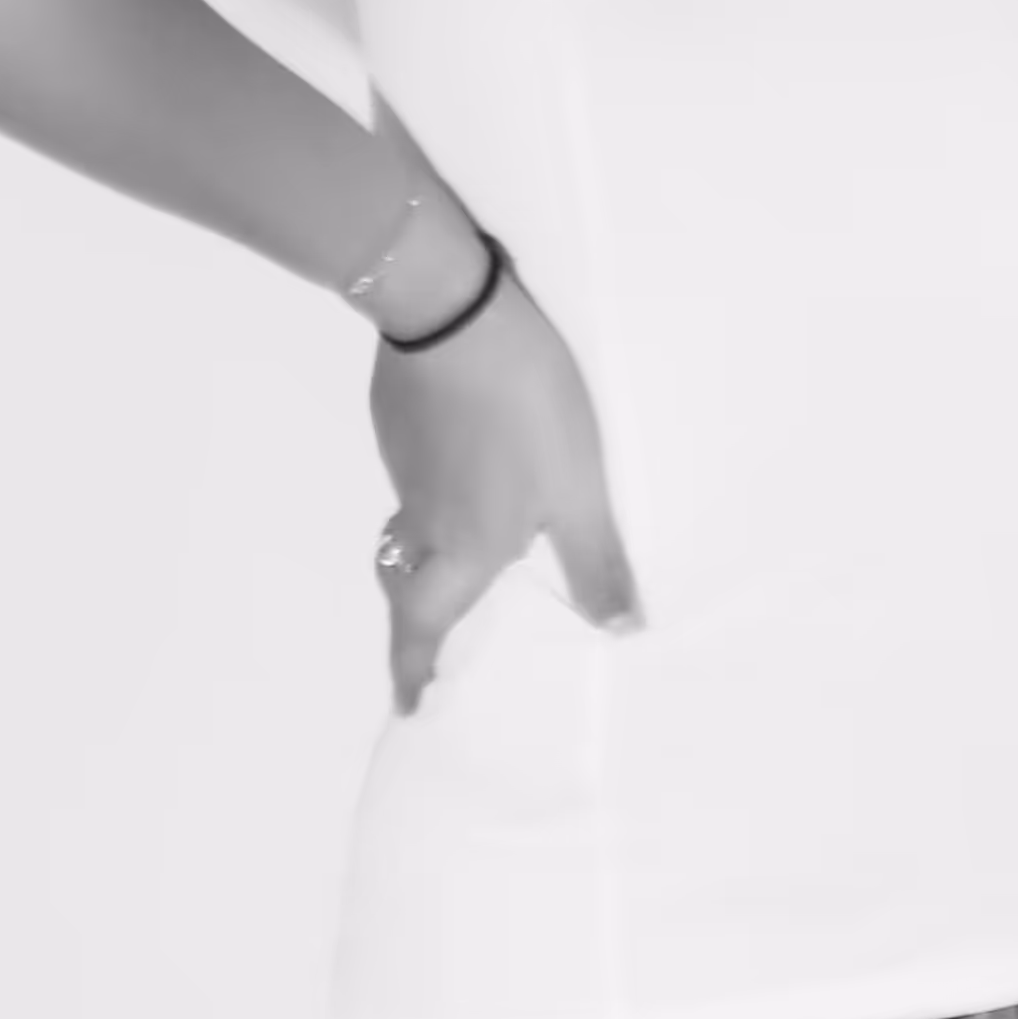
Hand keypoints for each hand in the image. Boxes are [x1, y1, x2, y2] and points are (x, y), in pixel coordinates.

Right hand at [367, 271, 640, 712]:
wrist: (453, 312)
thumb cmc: (522, 410)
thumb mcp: (579, 492)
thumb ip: (596, 562)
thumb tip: (619, 631)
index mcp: (461, 550)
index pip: (425, 629)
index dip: (415, 672)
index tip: (409, 706)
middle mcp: (420, 520)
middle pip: (399, 585)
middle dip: (409, 623)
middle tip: (422, 645)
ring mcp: (402, 466)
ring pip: (404, 531)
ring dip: (419, 558)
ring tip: (455, 561)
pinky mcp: (397, 421)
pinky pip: (410, 479)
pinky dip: (428, 497)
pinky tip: (464, 468)